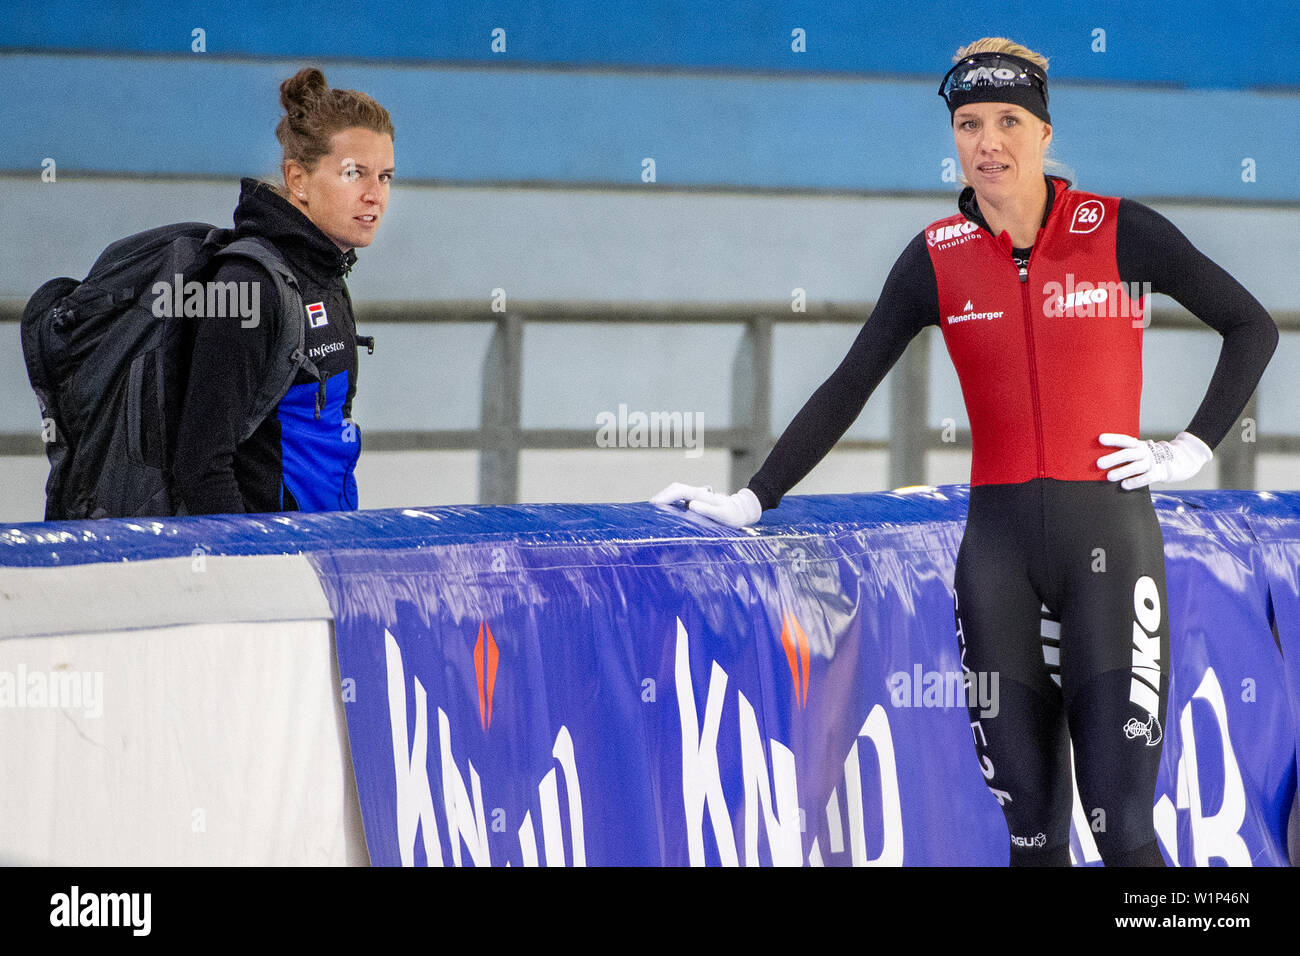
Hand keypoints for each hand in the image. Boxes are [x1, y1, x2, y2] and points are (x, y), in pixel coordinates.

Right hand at [650, 482, 762, 527]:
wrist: (743, 510)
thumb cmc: (734, 515)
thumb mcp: (724, 514)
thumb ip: (708, 509)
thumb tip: (690, 505)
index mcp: (701, 495)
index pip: (680, 491)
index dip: (666, 496)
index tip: (656, 503)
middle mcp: (697, 493)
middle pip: (675, 488)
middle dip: (662, 495)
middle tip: (650, 507)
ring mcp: (697, 496)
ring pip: (677, 492)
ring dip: (665, 498)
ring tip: (654, 508)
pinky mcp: (697, 501)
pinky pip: (680, 498)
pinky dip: (671, 501)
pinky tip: (666, 510)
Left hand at [1096, 431, 1212, 489]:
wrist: (1184, 459)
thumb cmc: (1154, 456)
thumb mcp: (1143, 450)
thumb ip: (1128, 452)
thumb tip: (1104, 458)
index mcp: (1140, 444)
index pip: (1125, 440)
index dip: (1113, 439)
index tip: (1100, 439)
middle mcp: (1146, 452)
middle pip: (1128, 453)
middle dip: (1113, 458)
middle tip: (1099, 463)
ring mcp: (1153, 463)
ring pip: (1136, 466)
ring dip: (1122, 471)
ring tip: (1109, 477)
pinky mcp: (1159, 473)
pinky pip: (1146, 478)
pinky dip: (1135, 481)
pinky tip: (1124, 485)